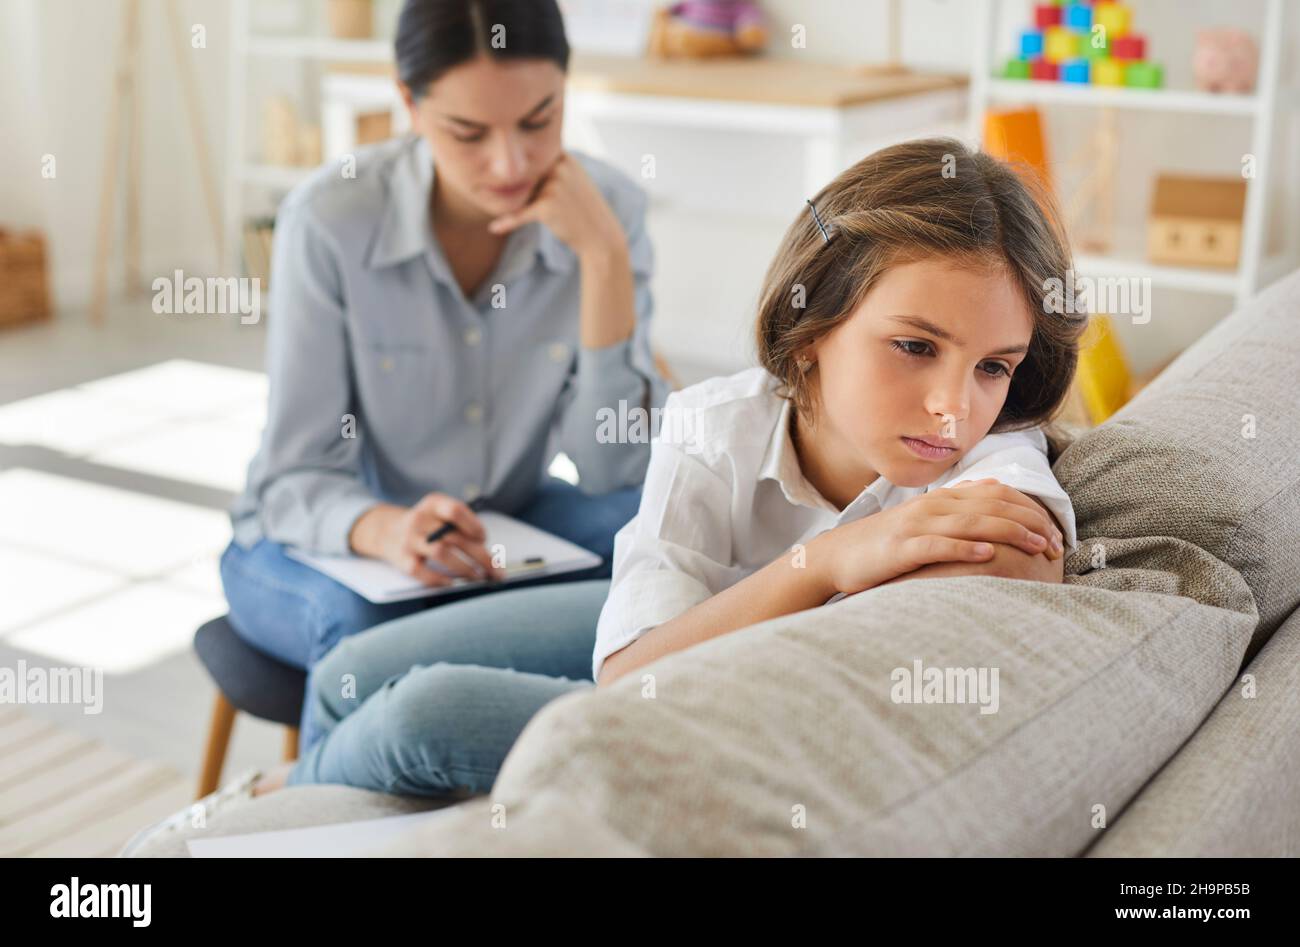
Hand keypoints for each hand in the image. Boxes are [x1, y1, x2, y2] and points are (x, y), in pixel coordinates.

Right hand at [353, 493, 503, 586]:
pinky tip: (452, 582)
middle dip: (481, 556)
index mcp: (433, 504)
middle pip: (455, 537)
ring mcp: (409, 539)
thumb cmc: (426, 525)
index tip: (484, 539)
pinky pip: (421, 571)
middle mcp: (420, 519)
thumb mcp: (440, 514)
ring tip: (478, 577)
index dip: (474, 526)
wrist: (386, 530)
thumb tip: (490, 556)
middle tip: (497, 571)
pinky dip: (439, 579)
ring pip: (441, 553)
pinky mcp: (401, 559)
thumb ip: (461, 527)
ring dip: (464, 568)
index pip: (456, 511)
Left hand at [487, 153, 626, 262]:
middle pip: (524, 176)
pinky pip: (519, 213)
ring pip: (521, 194)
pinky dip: (507, 222)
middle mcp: (559, 167)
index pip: (532, 159)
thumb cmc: (583, 210)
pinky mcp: (547, 206)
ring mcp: (553, 186)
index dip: (523, 172)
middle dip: (517, 189)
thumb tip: (521, 164)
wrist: (600, 236)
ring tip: (530, 217)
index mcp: (565, 158)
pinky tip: (494, 229)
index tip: (515, 179)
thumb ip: (552, 168)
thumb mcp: (573, 180)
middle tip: (528, 204)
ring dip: (515, 205)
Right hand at [811, 478, 1064, 596]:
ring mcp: (917, 526)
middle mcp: (934, 507)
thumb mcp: (924, 523)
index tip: (1055, 531)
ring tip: (1036, 546)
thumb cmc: (885, 545)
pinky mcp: (902, 548)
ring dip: (1009, 534)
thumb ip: (957, 511)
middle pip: (992, 506)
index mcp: (942, 499)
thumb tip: (995, 497)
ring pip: (972, 523)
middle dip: (1030, 523)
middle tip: (1056, 544)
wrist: (837, 556)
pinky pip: (938, 546)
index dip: (1031, 509)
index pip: (998, 494)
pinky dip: (965, 549)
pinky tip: (988, 557)